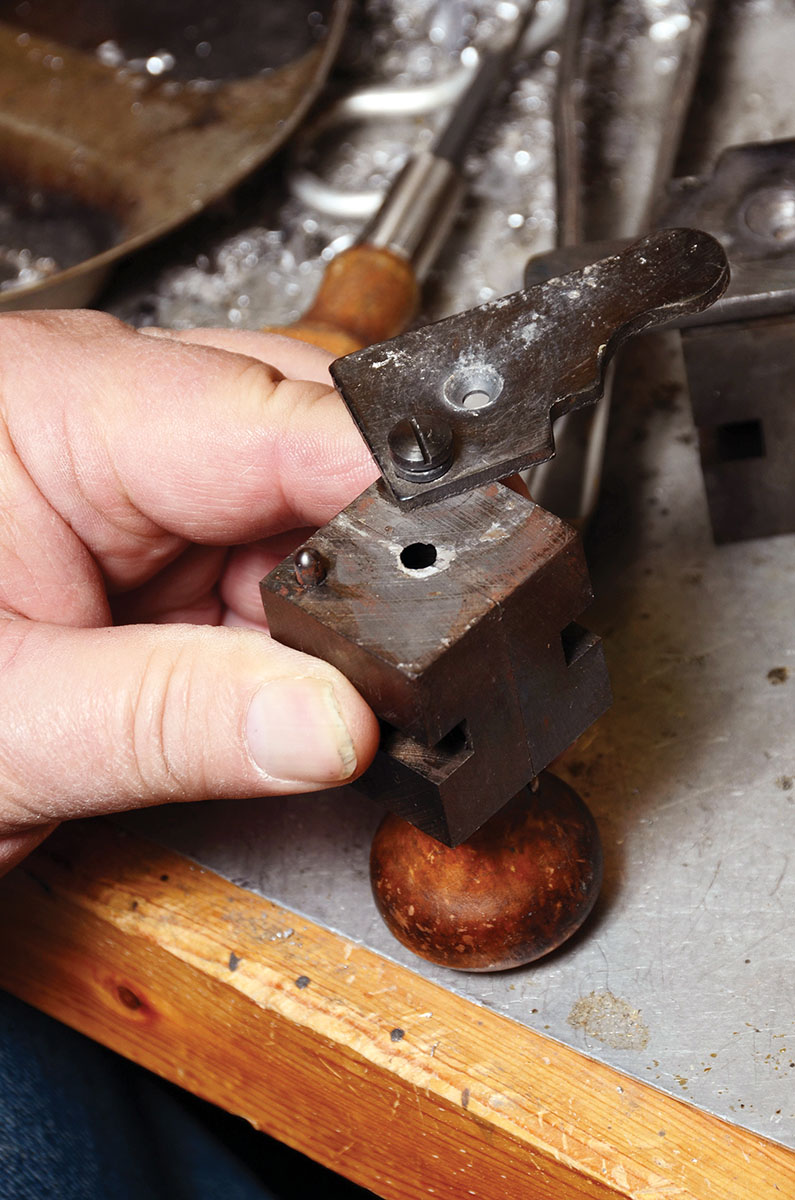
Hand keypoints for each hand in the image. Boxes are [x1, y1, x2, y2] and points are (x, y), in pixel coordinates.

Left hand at [0, 311, 380, 873]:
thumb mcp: (10, 726)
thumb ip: (174, 720)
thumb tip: (337, 724)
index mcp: (55, 409)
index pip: (277, 418)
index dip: (398, 492)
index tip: (485, 559)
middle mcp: (109, 416)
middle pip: (313, 443)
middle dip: (377, 551)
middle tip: (411, 652)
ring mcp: (141, 471)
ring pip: (309, 506)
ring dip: (343, 599)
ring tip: (326, 686)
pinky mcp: (157, 527)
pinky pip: (274, 555)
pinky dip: (305, 623)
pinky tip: (293, 674)